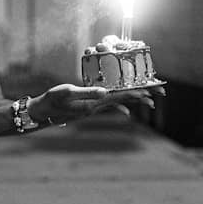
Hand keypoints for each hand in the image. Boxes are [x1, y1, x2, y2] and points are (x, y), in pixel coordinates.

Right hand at [30, 83, 163, 125]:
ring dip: (134, 100)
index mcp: (94, 102)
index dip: (135, 92)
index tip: (150, 91)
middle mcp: (97, 106)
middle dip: (142, 96)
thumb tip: (105, 92)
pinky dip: (119, 105)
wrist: (43, 112)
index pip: (120, 96)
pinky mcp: (89, 106)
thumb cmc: (53, 100)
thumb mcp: (68, 92)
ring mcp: (94, 107)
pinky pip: (109, 105)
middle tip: (159, 94)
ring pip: (119, 102)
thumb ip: (86, 92)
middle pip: (124, 99)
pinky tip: (126, 111)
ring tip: (150, 100)